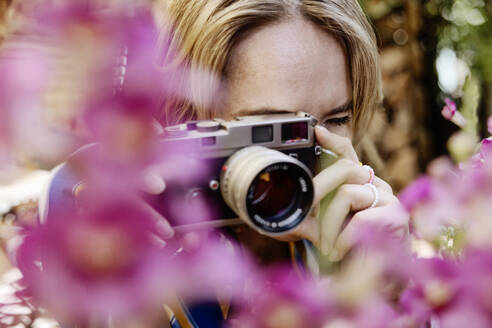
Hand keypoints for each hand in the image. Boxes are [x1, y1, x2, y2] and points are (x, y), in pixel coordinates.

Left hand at [271, 125, 408, 260]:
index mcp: (359, 184)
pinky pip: (361, 218)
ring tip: (326, 246)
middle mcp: (376, 185)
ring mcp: (388, 198)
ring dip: (329, 224)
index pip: (348, 155)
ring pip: (346, 194)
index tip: (316, 131)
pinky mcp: (396, 216)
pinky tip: (339, 251)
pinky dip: (344, 237)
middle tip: (305, 215)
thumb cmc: (351, 251)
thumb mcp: (326, 228)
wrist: (378, 282)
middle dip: (318, 191)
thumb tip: (288, 206)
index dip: (333, 142)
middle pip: (344, 170)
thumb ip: (315, 213)